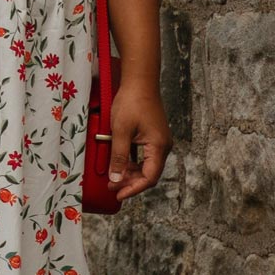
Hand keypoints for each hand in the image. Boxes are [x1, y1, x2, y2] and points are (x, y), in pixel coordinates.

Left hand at [107, 78, 171, 201]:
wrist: (140, 80)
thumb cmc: (132, 102)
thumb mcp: (121, 131)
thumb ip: (119, 157)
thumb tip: (116, 178)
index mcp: (158, 146)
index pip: (149, 177)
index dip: (134, 188)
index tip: (119, 194)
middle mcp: (162, 146)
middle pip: (148, 173)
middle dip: (130, 182)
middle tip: (111, 185)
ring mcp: (158, 140)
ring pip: (145, 164)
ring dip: (130, 172)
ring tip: (113, 176)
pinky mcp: (152, 135)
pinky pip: (143, 155)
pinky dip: (131, 161)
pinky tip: (119, 163)